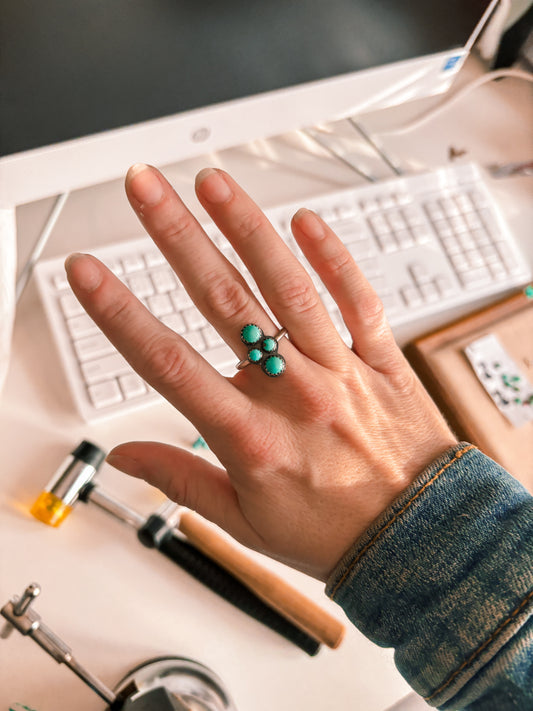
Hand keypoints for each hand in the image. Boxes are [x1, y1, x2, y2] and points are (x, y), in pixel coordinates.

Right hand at [66, 165, 455, 580]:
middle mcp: (292, 393)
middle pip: (224, 303)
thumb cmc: (333, 533)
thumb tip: (127, 456)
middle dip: (177, 238)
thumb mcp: (246, 522)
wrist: (418, 539)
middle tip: (146, 189)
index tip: (88, 274)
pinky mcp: (381, 360)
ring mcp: (339, 370)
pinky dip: (335, 258)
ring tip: (214, 184)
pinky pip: (358, 300)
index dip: (121, 315)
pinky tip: (306, 221)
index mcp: (250, 437)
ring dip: (248, 230)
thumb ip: (182, 480)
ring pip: (288, 288)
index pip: (169, 364)